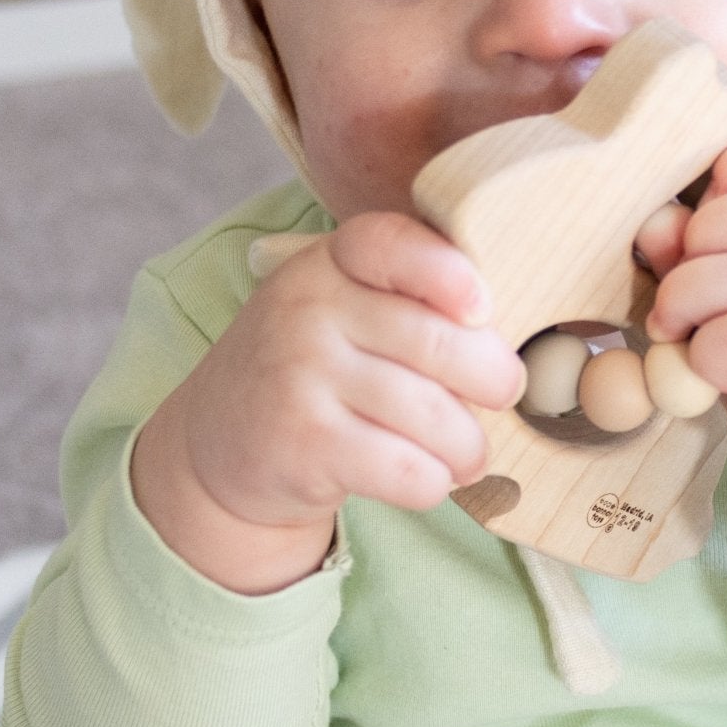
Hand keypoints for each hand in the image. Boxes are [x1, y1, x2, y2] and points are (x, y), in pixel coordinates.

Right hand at [132, 213, 525, 591]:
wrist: (220, 440)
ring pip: (434, 416)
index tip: (482, 310)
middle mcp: (310, 310)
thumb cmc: (315, 367)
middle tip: (501, 394)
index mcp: (330, 262)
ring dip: (469, 446)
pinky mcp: (305, 444)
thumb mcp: (345, 305)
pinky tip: (427, 477)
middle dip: (495, 379)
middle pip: (440, 344)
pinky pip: (409, 470)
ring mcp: (302, 376)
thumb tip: (506, 343)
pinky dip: (434, 482)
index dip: (449, 274)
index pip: (391, 244)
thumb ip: (414, 298)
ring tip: (467, 452)